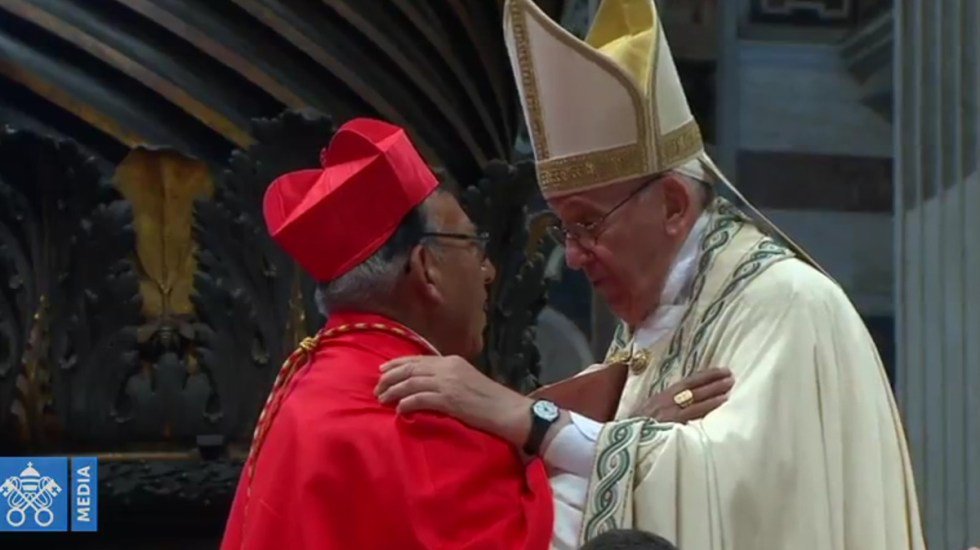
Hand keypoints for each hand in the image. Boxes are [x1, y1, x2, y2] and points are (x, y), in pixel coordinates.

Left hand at [376, 355, 532, 445]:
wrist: (507, 410)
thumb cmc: (489, 400)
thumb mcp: (466, 381)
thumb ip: (446, 378)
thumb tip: (424, 385)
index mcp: (451, 361)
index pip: (417, 359)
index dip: (397, 364)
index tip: (381, 370)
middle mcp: (448, 368)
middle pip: (411, 369)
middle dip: (390, 378)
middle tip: (377, 388)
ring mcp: (448, 383)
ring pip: (411, 383)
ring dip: (393, 391)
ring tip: (382, 399)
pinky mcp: (449, 400)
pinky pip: (420, 399)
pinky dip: (407, 403)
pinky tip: (399, 409)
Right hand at [629, 368, 732, 421]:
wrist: (621, 442)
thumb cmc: (634, 430)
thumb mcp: (647, 413)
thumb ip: (663, 408)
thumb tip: (682, 403)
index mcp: (660, 397)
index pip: (687, 382)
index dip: (705, 376)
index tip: (721, 371)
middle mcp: (665, 401)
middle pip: (693, 389)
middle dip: (713, 382)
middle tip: (731, 377)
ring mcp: (669, 413)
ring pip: (695, 400)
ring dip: (714, 394)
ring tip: (729, 389)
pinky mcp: (671, 425)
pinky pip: (693, 415)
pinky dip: (706, 409)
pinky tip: (719, 407)